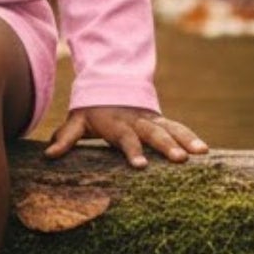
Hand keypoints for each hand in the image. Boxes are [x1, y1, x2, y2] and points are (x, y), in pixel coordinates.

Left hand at [44, 105, 206, 169]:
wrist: (109, 87)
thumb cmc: (91, 111)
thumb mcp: (77, 121)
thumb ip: (66, 138)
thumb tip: (49, 155)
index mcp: (116, 123)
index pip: (125, 138)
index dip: (132, 151)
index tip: (140, 166)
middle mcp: (137, 121)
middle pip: (153, 133)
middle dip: (167, 146)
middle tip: (180, 160)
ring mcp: (152, 120)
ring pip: (171, 128)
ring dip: (186, 140)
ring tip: (200, 153)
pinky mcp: (162, 121)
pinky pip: (179, 128)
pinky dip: (191, 137)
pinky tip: (204, 151)